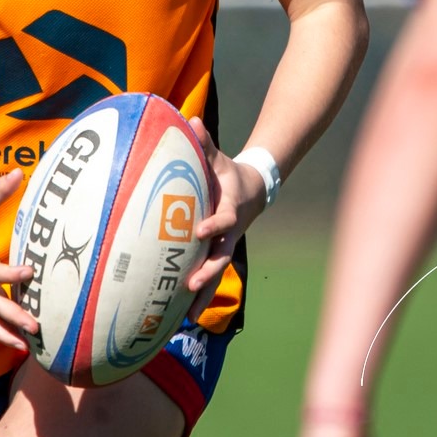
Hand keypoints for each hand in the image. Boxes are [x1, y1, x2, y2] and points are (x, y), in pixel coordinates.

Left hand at [183, 117, 267, 317]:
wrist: (253, 189)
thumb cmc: (227, 172)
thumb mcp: (218, 158)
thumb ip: (204, 144)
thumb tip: (190, 121)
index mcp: (230, 209)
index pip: (222, 220)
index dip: (213, 225)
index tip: (199, 231)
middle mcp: (228, 233)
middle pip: (220, 256)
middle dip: (207, 272)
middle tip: (192, 285)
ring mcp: (224, 245)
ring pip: (215, 273)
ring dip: (204, 294)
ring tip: (189, 315)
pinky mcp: (217, 253)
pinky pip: (209, 276)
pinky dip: (200, 296)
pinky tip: (184, 315)